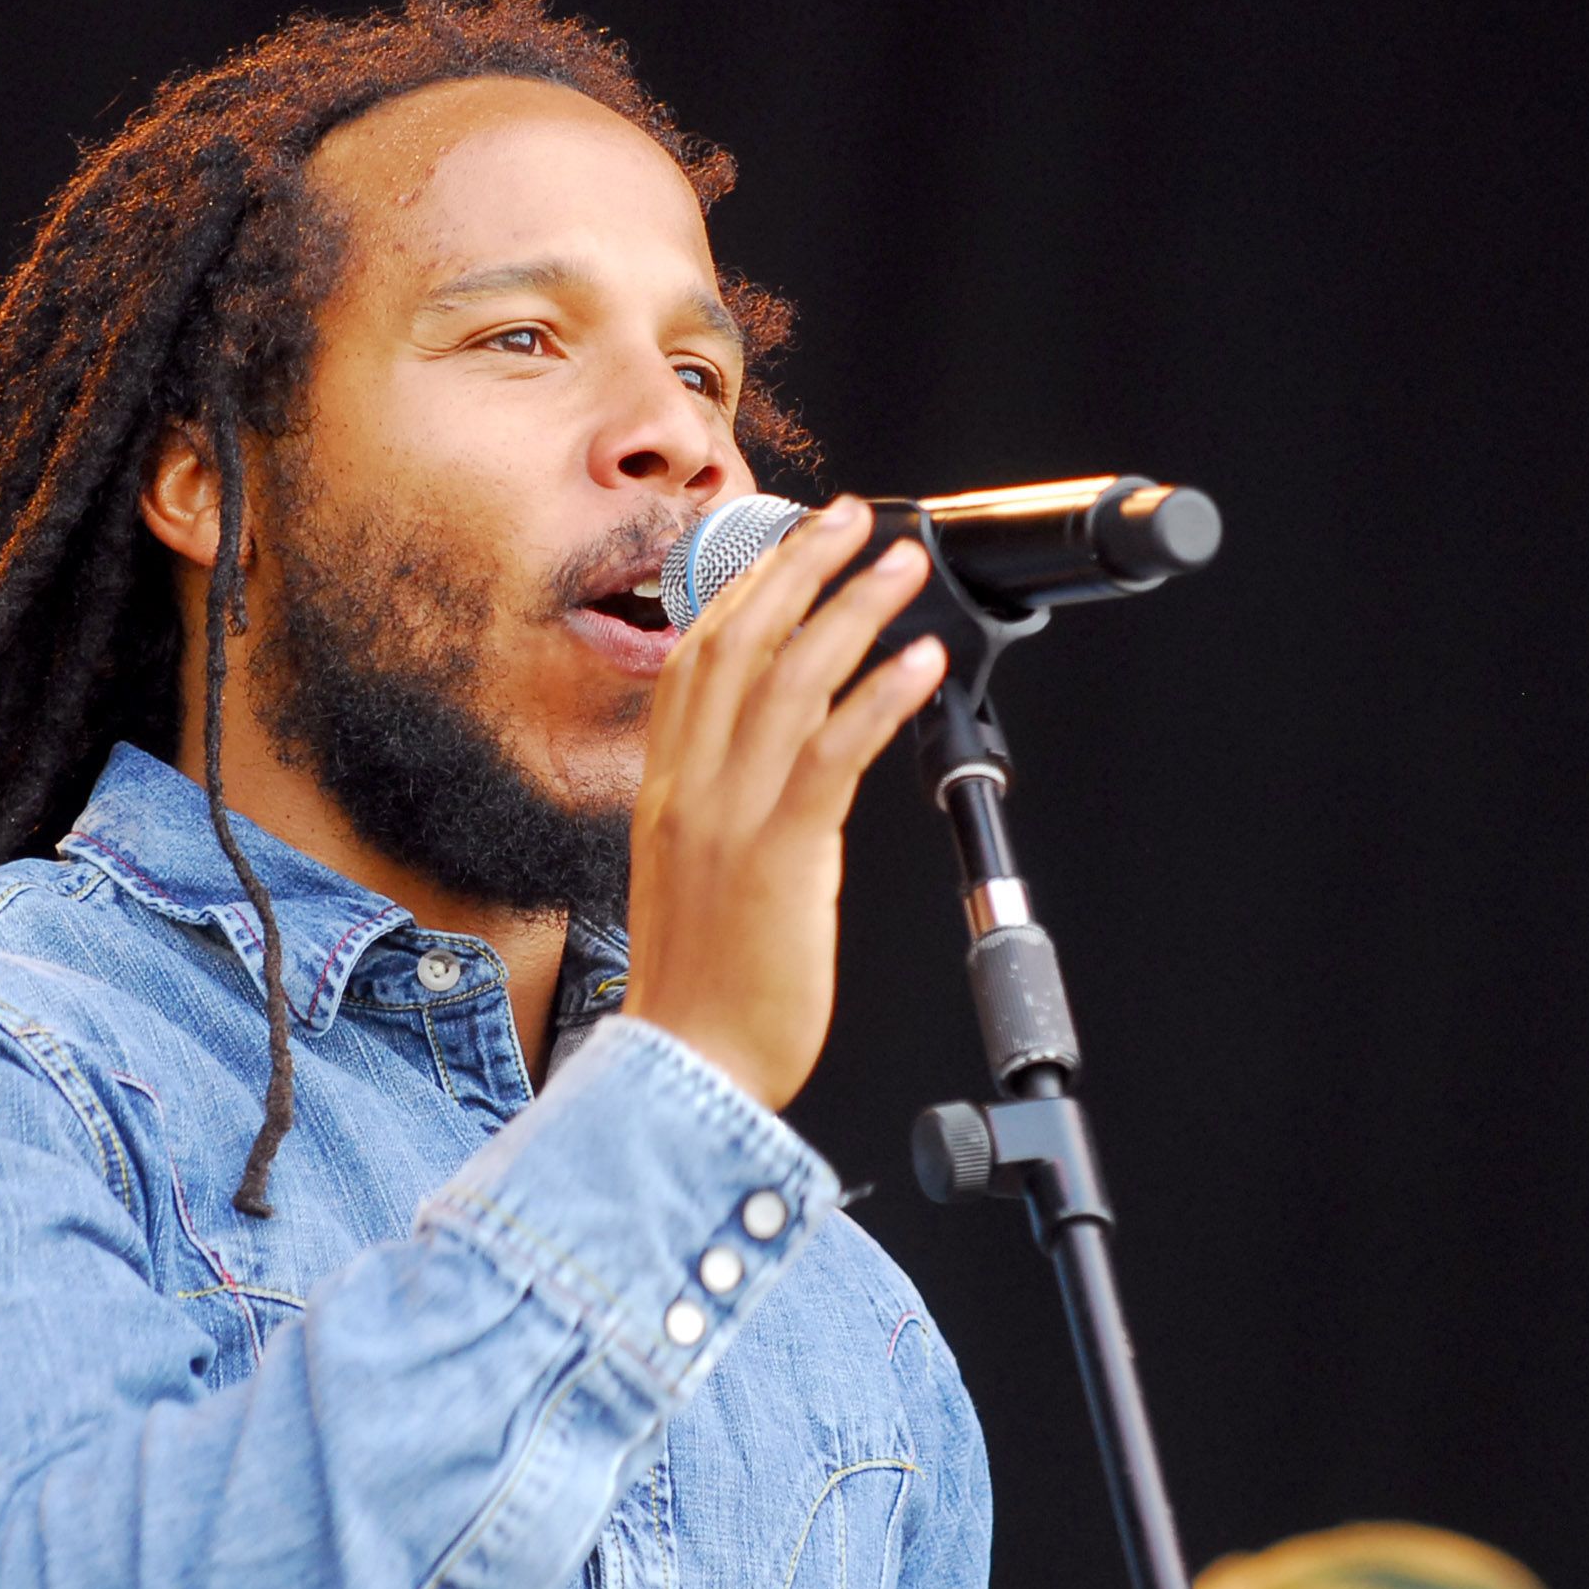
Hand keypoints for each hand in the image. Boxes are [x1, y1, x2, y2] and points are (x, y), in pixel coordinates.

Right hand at [621, 497, 947, 1108]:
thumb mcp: (698, 882)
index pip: (698, 661)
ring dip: (852, 608)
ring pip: (788, 680)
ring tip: (903, 564)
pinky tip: (921, 661)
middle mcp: (690, 790)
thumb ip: (728, 814)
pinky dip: (879, 696)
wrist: (685, 1070)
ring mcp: (729, 818)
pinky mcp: (779, 855)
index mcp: (667, 794)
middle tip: (853, 518)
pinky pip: (831, 753)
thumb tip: (783, 763)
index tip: (792, 546)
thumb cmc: (702, 995)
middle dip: (798, 567)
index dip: (746, 590)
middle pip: (739, 643)